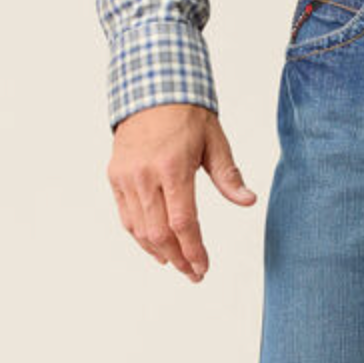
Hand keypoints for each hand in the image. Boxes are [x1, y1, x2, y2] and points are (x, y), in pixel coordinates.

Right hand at [107, 104, 256, 281]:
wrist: (150, 89)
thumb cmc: (186, 115)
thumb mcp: (215, 141)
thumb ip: (229, 176)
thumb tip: (248, 201)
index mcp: (172, 167)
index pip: (183, 222)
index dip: (194, 250)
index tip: (203, 267)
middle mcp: (145, 174)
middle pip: (159, 233)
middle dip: (178, 259)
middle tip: (194, 273)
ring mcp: (126, 176)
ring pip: (140, 229)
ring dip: (159, 252)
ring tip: (178, 264)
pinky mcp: (115, 176)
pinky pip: (126, 216)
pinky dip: (141, 237)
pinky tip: (156, 248)